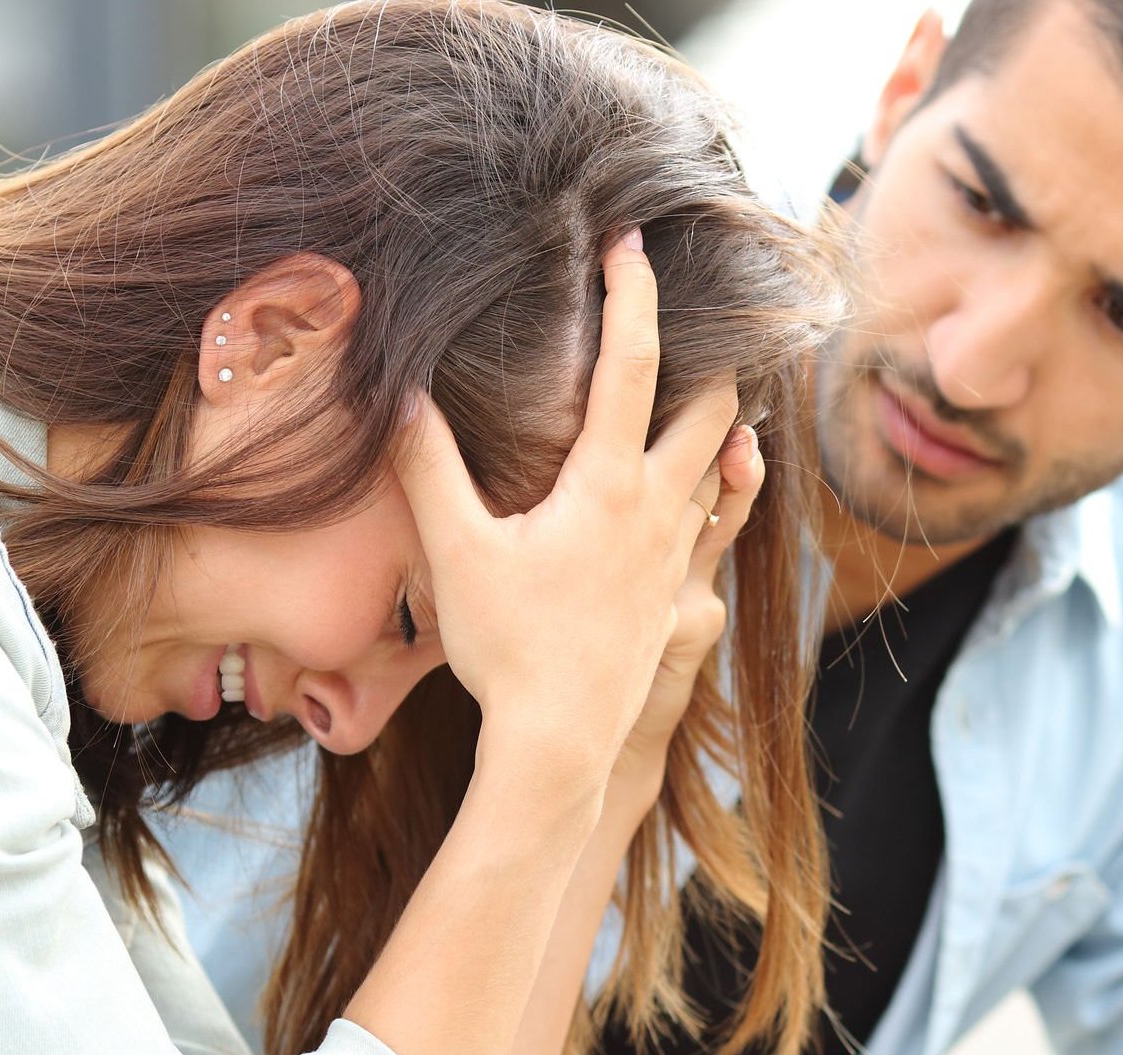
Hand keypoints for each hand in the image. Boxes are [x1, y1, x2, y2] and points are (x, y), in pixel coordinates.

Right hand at [398, 230, 737, 782]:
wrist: (560, 741)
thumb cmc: (507, 648)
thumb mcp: (457, 553)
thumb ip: (426, 469)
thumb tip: (396, 395)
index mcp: (608, 486)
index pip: (634, 365)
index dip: (634, 297)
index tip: (631, 245)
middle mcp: (657, 511)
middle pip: (712, 408)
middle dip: (709, 352)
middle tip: (695, 312)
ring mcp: (676, 555)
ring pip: (723, 465)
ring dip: (720, 418)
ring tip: (710, 383)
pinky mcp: (678, 594)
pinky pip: (718, 520)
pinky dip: (726, 483)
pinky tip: (717, 479)